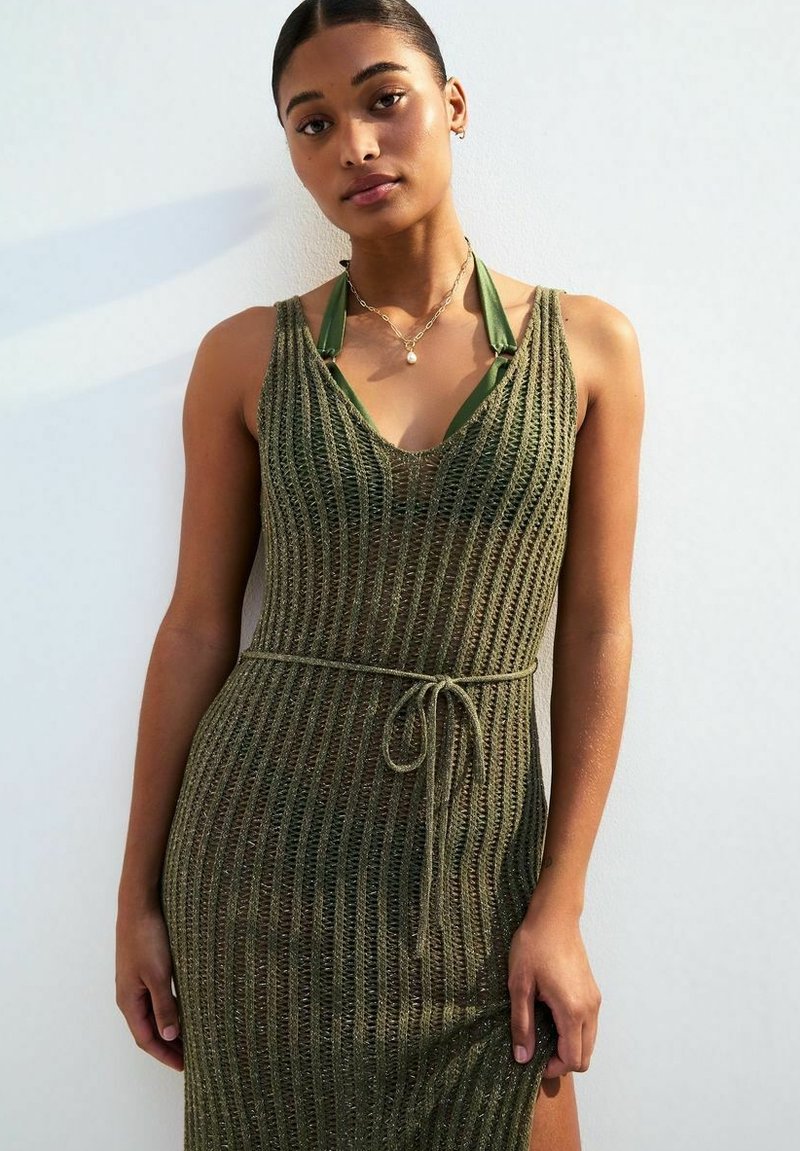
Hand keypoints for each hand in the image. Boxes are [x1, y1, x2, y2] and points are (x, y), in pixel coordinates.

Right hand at [115, 898, 183, 1071]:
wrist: (139, 905)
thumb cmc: (147, 938)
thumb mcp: (159, 975)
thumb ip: (164, 1005)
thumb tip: (168, 1037)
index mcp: (129, 1001)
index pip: (146, 1039)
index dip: (164, 1055)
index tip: (184, 1066)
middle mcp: (129, 995)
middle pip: (148, 1029)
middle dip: (168, 1045)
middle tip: (191, 1057)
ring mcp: (135, 982)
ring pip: (153, 1013)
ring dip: (169, 1027)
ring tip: (191, 1037)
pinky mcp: (144, 969)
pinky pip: (156, 998)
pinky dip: (169, 1009)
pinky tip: (185, 1008)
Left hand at [507, 900, 600, 1077]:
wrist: (554, 917)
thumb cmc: (534, 946)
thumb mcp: (519, 985)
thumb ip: (522, 1024)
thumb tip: (523, 1057)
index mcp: (572, 1011)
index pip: (572, 1059)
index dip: (553, 1068)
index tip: (532, 1061)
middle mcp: (590, 1009)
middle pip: (585, 1056)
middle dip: (562, 1061)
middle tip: (537, 1050)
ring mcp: (594, 1000)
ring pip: (589, 1042)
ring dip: (570, 1047)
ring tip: (542, 1032)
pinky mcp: (593, 992)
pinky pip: (589, 1026)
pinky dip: (575, 1033)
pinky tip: (552, 1017)